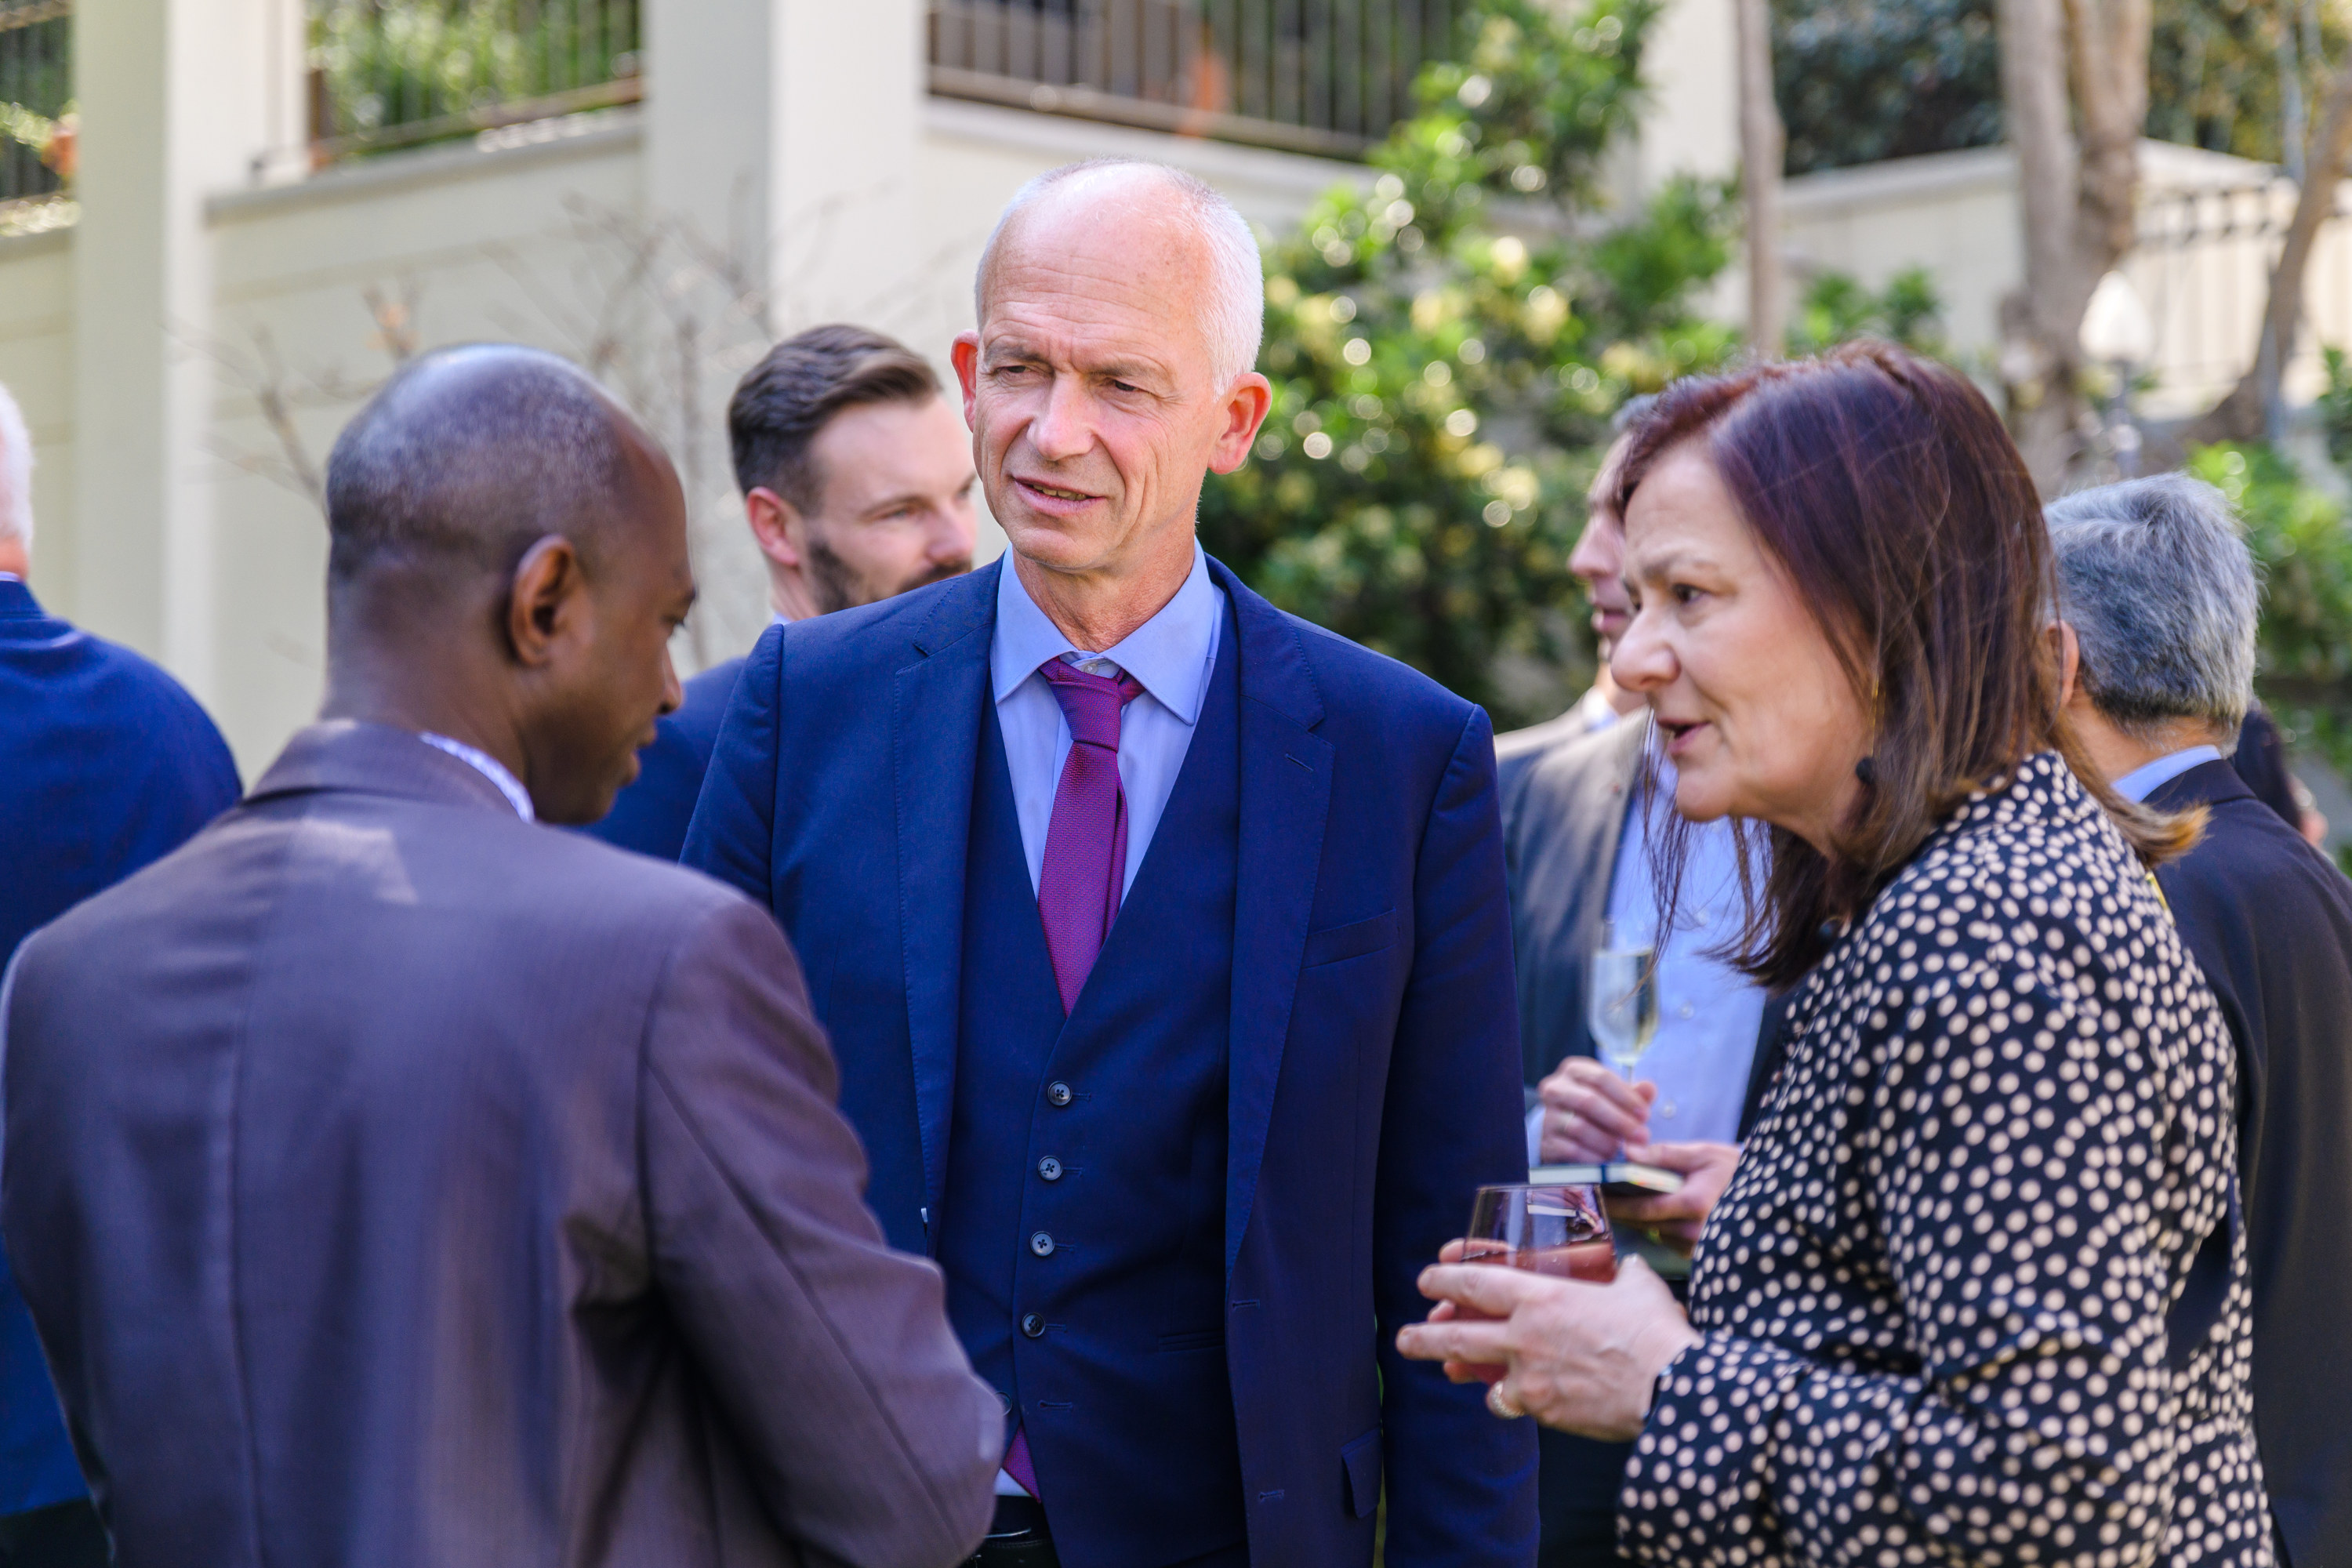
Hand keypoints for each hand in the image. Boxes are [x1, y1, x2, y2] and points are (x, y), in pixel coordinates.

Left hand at [1397, 1255, 1699, 1440]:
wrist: (1671, 1388)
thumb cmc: (1655, 1333)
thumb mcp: (1637, 1287)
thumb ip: (1623, 1275)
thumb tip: (1628, 1268)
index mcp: (1541, 1298)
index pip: (1476, 1282)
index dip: (1444, 1278)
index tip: (1428, 1279)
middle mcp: (1524, 1336)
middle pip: (1456, 1335)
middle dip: (1423, 1335)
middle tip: (1404, 1336)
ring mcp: (1529, 1376)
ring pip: (1474, 1373)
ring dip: (1450, 1368)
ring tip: (1438, 1368)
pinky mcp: (1543, 1409)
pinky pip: (1509, 1403)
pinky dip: (1504, 1399)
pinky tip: (1503, 1396)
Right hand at [1536, 1056, 1653, 1162]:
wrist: (1563, 1130)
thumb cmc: (1596, 1108)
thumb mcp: (1614, 1096)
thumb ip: (1633, 1092)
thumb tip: (1649, 1088)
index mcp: (1575, 1070)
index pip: (1601, 1078)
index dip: (1626, 1097)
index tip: (1645, 1115)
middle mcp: (1556, 1088)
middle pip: (1589, 1101)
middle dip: (1619, 1120)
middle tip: (1641, 1136)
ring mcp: (1548, 1115)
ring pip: (1578, 1127)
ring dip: (1606, 1141)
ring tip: (1623, 1150)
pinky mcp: (1546, 1140)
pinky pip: (1570, 1149)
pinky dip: (1592, 1156)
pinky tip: (1606, 1160)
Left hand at [1606, 1140, 1739, 1256]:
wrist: (1770, 1194)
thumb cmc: (1735, 1170)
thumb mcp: (1702, 1155)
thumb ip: (1663, 1155)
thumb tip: (1627, 1152)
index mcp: (1693, 1205)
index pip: (1643, 1209)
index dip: (1615, 1204)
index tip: (1595, 1195)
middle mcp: (1693, 1231)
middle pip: (1644, 1224)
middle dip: (1620, 1210)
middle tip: (1598, 1196)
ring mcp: (1698, 1246)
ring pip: (1655, 1233)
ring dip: (1640, 1219)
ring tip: (1625, 1199)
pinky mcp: (1701, 1254)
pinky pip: (1669, 1241)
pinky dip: (1659, 1227)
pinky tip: (1656, 1211)